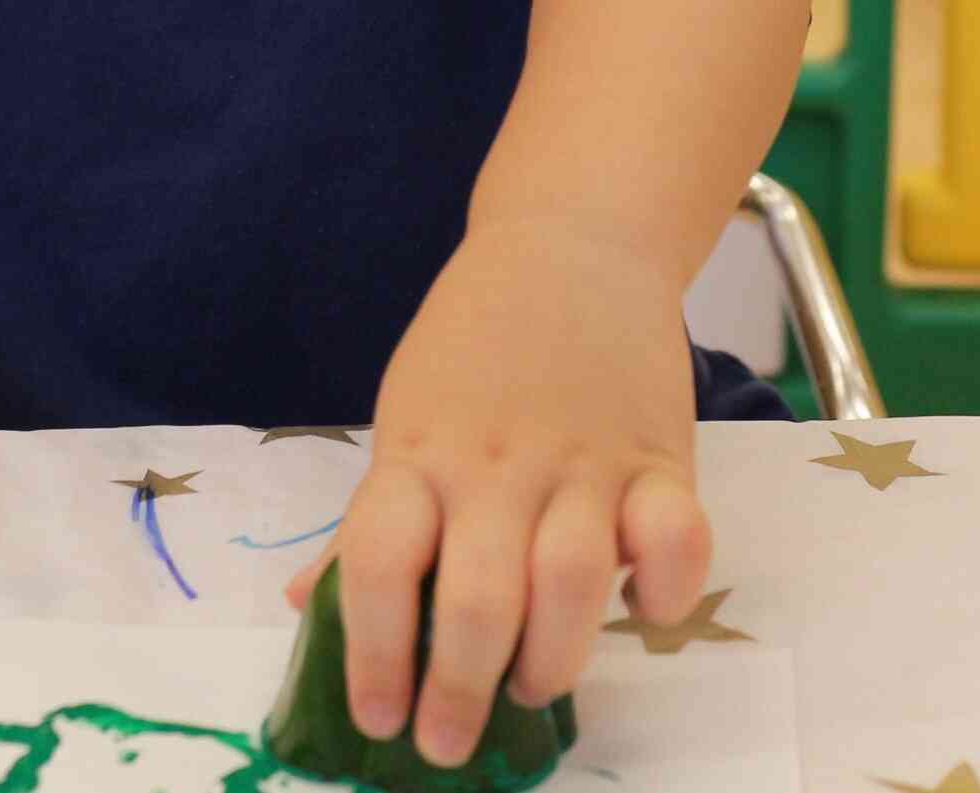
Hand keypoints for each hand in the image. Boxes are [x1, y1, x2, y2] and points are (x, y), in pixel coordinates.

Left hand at [284, 224, 708, 768]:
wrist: (572, 240)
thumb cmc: (475, 346)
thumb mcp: (404, 418)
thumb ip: (368, 520)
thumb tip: (302, 607)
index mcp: (418, 453)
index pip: (377, 562)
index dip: (370, 653)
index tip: (379, 717)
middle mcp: (496, 464)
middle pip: (477, 597)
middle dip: (460, 689)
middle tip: (450, 740)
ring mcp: (584, 460)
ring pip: (572, 581)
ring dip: (552, 658)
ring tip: (530, 687)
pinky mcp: (660, 454)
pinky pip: (677, 536)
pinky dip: (667, 588)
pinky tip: (644, 612)